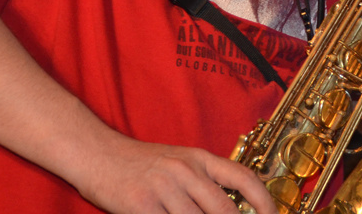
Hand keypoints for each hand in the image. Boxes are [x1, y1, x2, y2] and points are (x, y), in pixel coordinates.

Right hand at [76, 135, 276, 213]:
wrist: (97, 154)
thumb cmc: (141, 163)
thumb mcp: (179, 163)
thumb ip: (205, 181)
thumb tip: (233, 206)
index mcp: (200, 158)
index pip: (243, 178)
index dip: (264, 200)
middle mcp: (186, 171)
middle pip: (223, 208)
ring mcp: (164, 188)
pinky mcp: (142, 205)